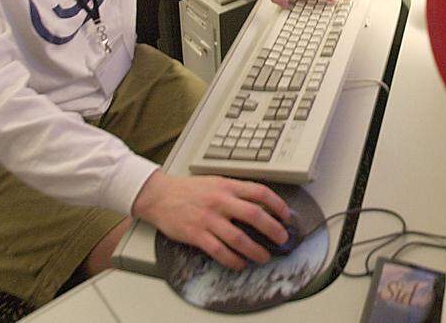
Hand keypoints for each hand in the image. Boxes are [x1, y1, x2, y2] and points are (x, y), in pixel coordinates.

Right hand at [131, 170, 290, 268]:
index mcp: (227, 186)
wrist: (159, 195)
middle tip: (282, 239)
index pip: (260, 192)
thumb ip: (236, 191)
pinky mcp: (196, 234)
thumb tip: (261, 204)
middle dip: (273, 230)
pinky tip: (240, 263)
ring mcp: (208, 219)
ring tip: (264, 257)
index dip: (278, 205)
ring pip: (239, 238)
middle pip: (255, 215)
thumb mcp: (216, 182)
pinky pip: (220, 251)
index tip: (286, 216)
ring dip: (256, 250)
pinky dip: (233, 260)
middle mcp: (220, 201)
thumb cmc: (189, 190)